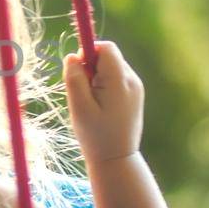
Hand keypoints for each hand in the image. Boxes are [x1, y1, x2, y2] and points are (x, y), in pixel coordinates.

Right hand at [64, 41, 142, 162]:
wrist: (117, 159)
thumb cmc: (95, 135)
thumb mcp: (79, 107)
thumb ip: (74, 78)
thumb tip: (73, 56)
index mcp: (120, 81)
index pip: (106, 48)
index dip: (88, 53)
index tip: (78, 72)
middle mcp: (132, 80)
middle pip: (108, 56)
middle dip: (91, 67)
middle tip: (83, 93)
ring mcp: (136, 88)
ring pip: (111, 67)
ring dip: (96, 78)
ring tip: (92, 103)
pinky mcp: (135, 95)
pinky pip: (116, 78)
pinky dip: (104, 86)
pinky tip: (101, 107)